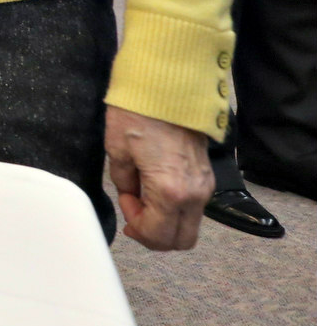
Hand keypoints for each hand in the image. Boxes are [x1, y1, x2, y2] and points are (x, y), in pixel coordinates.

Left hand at [106, 106, 211, 249]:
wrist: (169, 85)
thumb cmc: (140, 113)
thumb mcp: (118, 151)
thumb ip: (124, 184)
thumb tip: (131, 197)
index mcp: (170, 192)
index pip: (158, 235)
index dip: (137, 230)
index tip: (125, 209)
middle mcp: (194, 194)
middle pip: (181, 240)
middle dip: (154, 235)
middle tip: (134, 214)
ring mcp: (205, 185)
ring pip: (190, 225)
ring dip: (165, 222)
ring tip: (142, 198)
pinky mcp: (207, 175)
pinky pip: (194, 207)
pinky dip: (175, 209)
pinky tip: (156, 188)